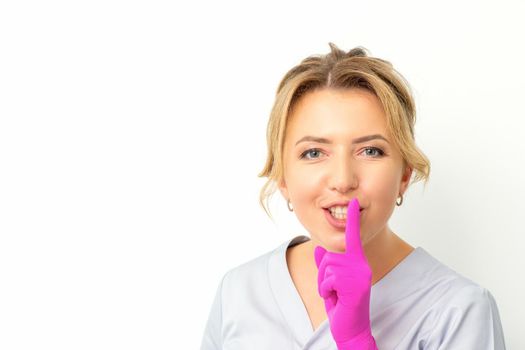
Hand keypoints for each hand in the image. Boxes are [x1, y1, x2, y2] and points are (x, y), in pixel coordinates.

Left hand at [314, 198, 377, 349]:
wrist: (351, 327)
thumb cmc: (342, 304)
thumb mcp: (331, 282)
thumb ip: (326, 266)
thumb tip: (318, 250)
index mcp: (358, 262)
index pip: (353, 237)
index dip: (352, 219)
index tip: (354, 201)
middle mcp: (361, 265)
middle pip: (329, 255)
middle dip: (323, 273)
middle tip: (334, 289)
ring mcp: (360, 275)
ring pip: (327, 266)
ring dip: (325, 283)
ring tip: (336, 294)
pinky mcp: (355, 286)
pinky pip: (328, 279)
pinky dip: (326, 291)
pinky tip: (337, 299)